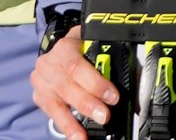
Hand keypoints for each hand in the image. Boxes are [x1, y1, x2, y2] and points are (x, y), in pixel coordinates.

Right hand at [30, 25, 120, 139]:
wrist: (61, 48)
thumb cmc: (83, 46)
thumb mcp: (96, 44)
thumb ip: (111, 59)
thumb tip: (136, 82)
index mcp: (65, 47)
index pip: (78, 66)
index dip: (95, 83)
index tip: (113, 97)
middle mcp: (49, 64)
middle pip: (67, 86)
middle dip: (87, 104)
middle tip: (104, 117)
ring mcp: (41, 81)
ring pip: (56, 103)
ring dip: (72, 122)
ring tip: (83, 137)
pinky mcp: (39, 96)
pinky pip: (51, 113)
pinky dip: (64, 125)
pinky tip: (75, 136)